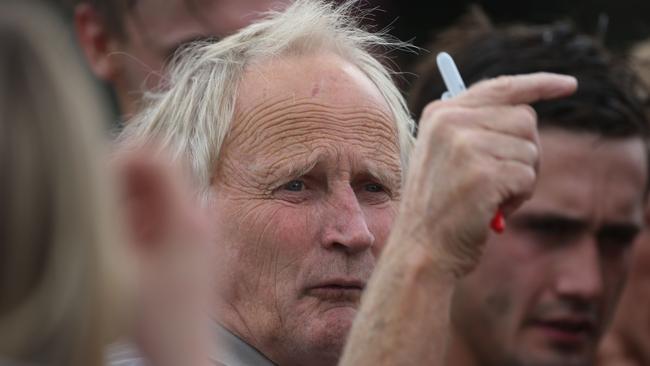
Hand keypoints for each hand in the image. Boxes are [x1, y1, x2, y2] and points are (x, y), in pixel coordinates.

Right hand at [395, 72, 576, 276]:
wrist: (422, 249)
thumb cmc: (440, 207)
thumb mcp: (446, 156)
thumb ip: (476, 128)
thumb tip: (526, 115)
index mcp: (441, 114)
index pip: (501, 87)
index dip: (539, 84)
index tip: (568, 85)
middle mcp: (450, 122)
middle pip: (524, 119)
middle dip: (526, 152)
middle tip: (503, 180)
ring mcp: (465, 146)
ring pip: (530, 149)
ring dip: (522, 178)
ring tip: (491, 198)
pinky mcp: (482, 173)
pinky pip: (528, 176)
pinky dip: (520, 197)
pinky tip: (493, 209)